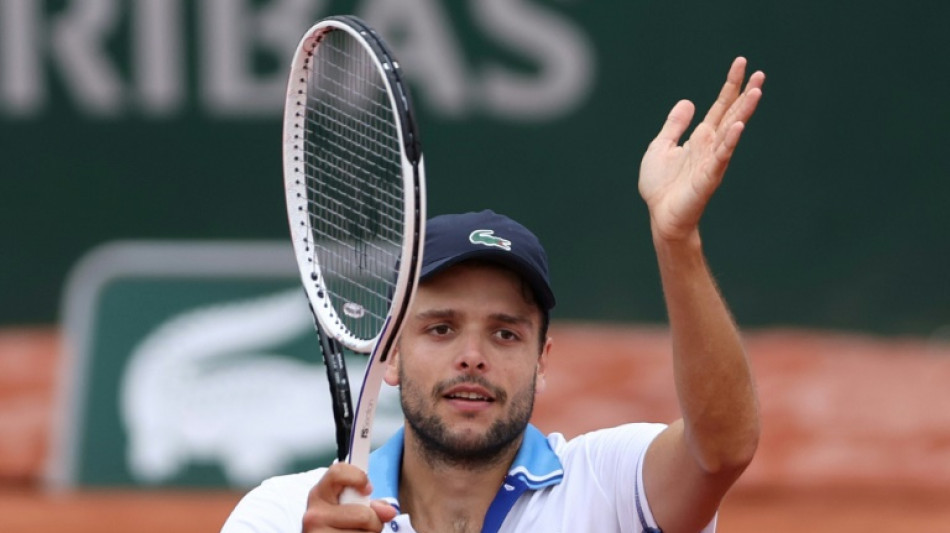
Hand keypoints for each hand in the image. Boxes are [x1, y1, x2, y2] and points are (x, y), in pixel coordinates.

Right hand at [302, 463, 398, 531]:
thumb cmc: (341, 524)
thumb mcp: (353, 508)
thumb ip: (372, 504)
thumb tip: (389, 511)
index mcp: (320, 494)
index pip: (338, 472)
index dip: (358, 477)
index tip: (368, 489)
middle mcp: (315, 513)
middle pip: (363, 514)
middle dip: (374, 521)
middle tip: (367, 524)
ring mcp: (317, 532)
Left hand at [639, 57, 764, 241]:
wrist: (660, 215)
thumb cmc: (661, 186)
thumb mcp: (661, 147)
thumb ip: (674, 126)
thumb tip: (688, 102)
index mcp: (700, 138)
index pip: (720, 106)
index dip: (731, 85)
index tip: (742, 63)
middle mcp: (711, 146)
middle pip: (732, 114)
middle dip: (745, 93)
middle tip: (761, 72)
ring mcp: (712, 160)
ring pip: (731, 131)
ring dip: (744, 112)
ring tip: (756, 92)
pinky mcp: (708, 176)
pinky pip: (721, 156)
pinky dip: (729, 141)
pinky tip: (737, 127)